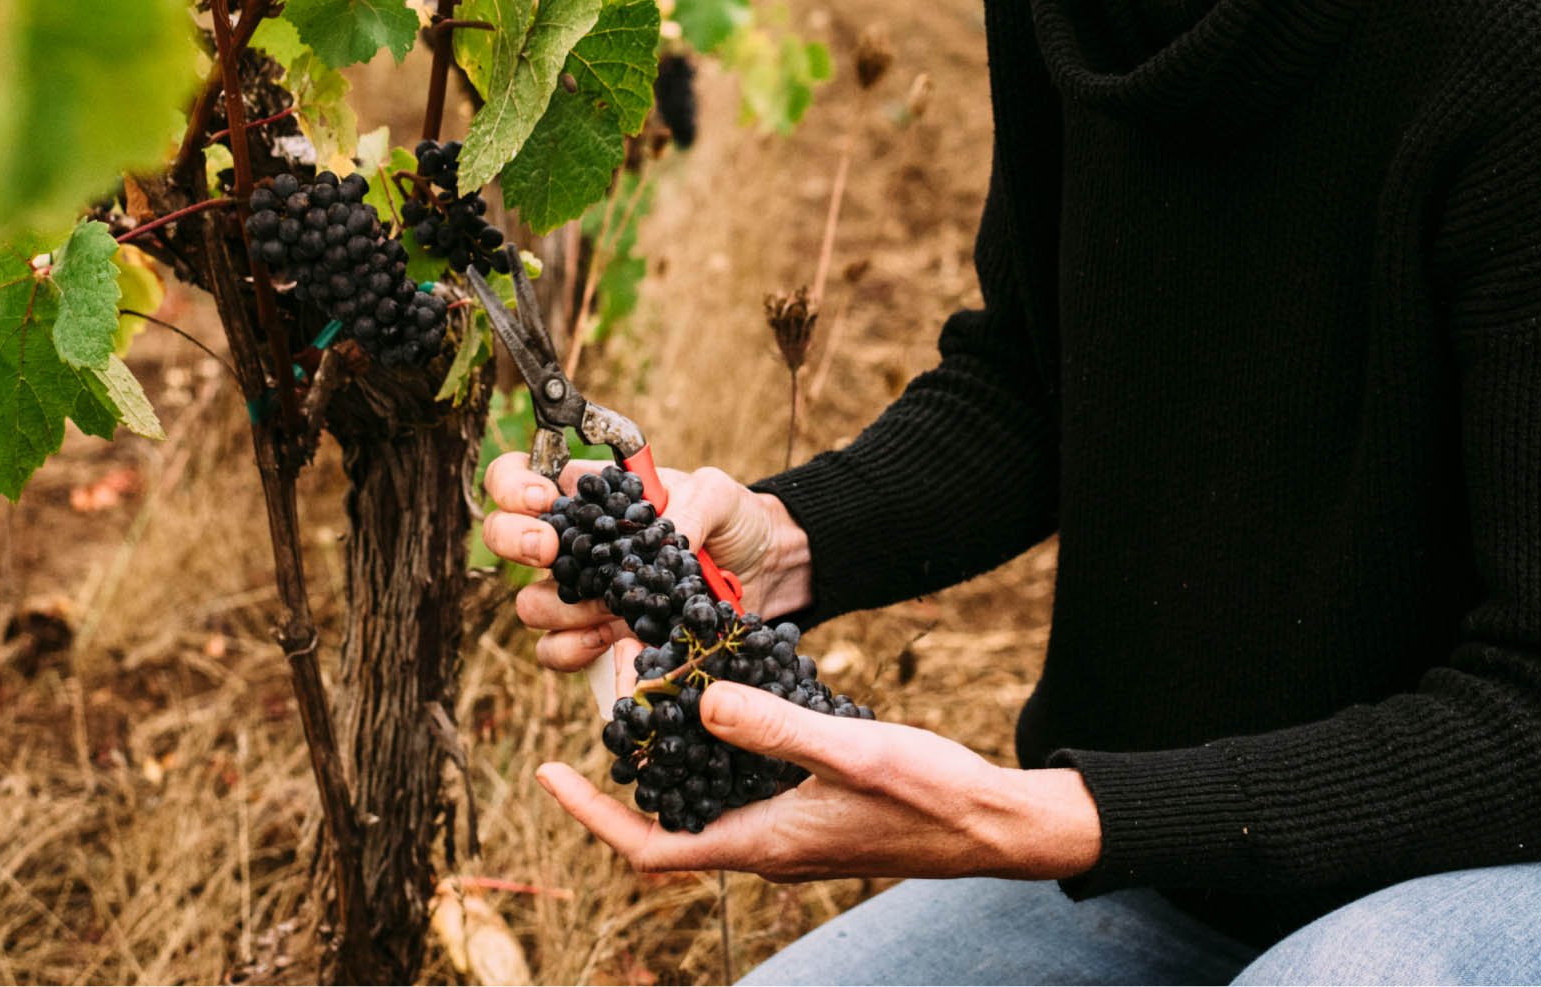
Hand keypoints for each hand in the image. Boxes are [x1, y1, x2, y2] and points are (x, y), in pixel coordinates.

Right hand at [481, 454, 811, 673]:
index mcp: (593, 493)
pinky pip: (559, 652)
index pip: (524, 475)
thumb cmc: (734, 519)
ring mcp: (585, 592)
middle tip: (551, 550)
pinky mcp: (600, 638)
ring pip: (530, 602)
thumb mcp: (719, 494)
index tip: (542, 499)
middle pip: (504, 536)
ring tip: (609, 603)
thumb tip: (665, 539)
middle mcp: (577, 542)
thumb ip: (691, 504)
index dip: (514, 484)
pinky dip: (577, 649)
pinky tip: (613, 638)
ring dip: (560, 605)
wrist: (764, 572)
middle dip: (516, 540)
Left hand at [537, 684, 1103, 881]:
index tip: (547, 771)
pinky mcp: (815, 807)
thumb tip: (697, 704)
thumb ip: (774, 728)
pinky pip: (750, 779)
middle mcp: (766, 844)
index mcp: (762, 844)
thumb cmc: (928, 796)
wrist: (993, 824)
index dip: (593, 815)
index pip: (650, 848)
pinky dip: (724, 741)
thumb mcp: (849, 750)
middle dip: (628, 772)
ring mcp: (791, 828)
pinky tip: (729, 694)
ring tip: (648, 691)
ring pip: (711, 796)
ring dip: (675, 753)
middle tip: (601, 706)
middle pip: (671, 820)